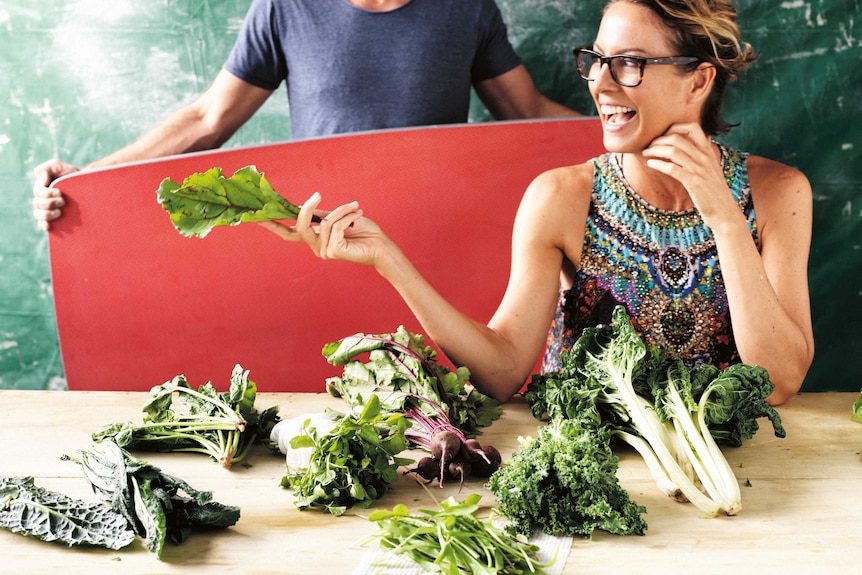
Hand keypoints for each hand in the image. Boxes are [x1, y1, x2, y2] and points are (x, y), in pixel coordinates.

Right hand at [32, 159, 78, 230]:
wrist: (86, 185)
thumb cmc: (71, 175)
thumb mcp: (59, 166)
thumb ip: (47, 168)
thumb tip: (41, 179)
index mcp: (41, 188)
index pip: (38, 192)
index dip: (47, 194)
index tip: (60, 193)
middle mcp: (41, 199)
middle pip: (38, 204)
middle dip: (50, 203)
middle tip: (63, 201)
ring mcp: (46, 210)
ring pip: (38, 214)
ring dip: (47, 215)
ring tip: (59, 212)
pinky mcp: (52, 219)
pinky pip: (42, 225)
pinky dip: (43, 225)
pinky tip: (49, 226)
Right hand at [259, 192, 388, 266]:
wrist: (381, 245)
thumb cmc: (363, 230)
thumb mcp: (338, 217)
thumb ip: (322, 214)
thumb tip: (306, 205)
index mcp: (314, 239)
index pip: (287, 233)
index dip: (272, 224)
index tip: (255, 216)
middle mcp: (315, 248)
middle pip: (298, 228)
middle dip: (306, 210)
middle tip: (318, 195)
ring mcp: (323, 252)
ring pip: (323, 223)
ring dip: (341, 211)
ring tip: (356, 207)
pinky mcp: (333, 252)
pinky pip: (334, 226)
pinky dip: (348, 216)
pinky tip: (359, 216)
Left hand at [641, 123, 736, 227]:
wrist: (723, 210)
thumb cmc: (714, 190)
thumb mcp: (713, 167)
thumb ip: (706, 152)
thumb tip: (705, 137)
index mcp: (708, 151)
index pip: (693, 127)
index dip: (674, 127)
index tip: (663, 135)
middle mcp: (704, 157)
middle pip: (677, 138)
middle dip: (658, 140)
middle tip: (648, 146)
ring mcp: (699, 169)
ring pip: (672, 151)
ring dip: (654, 150)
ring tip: (645, 154)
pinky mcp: (693, 181)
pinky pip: (672, 168)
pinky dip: (658, 164)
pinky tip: (650, 164)